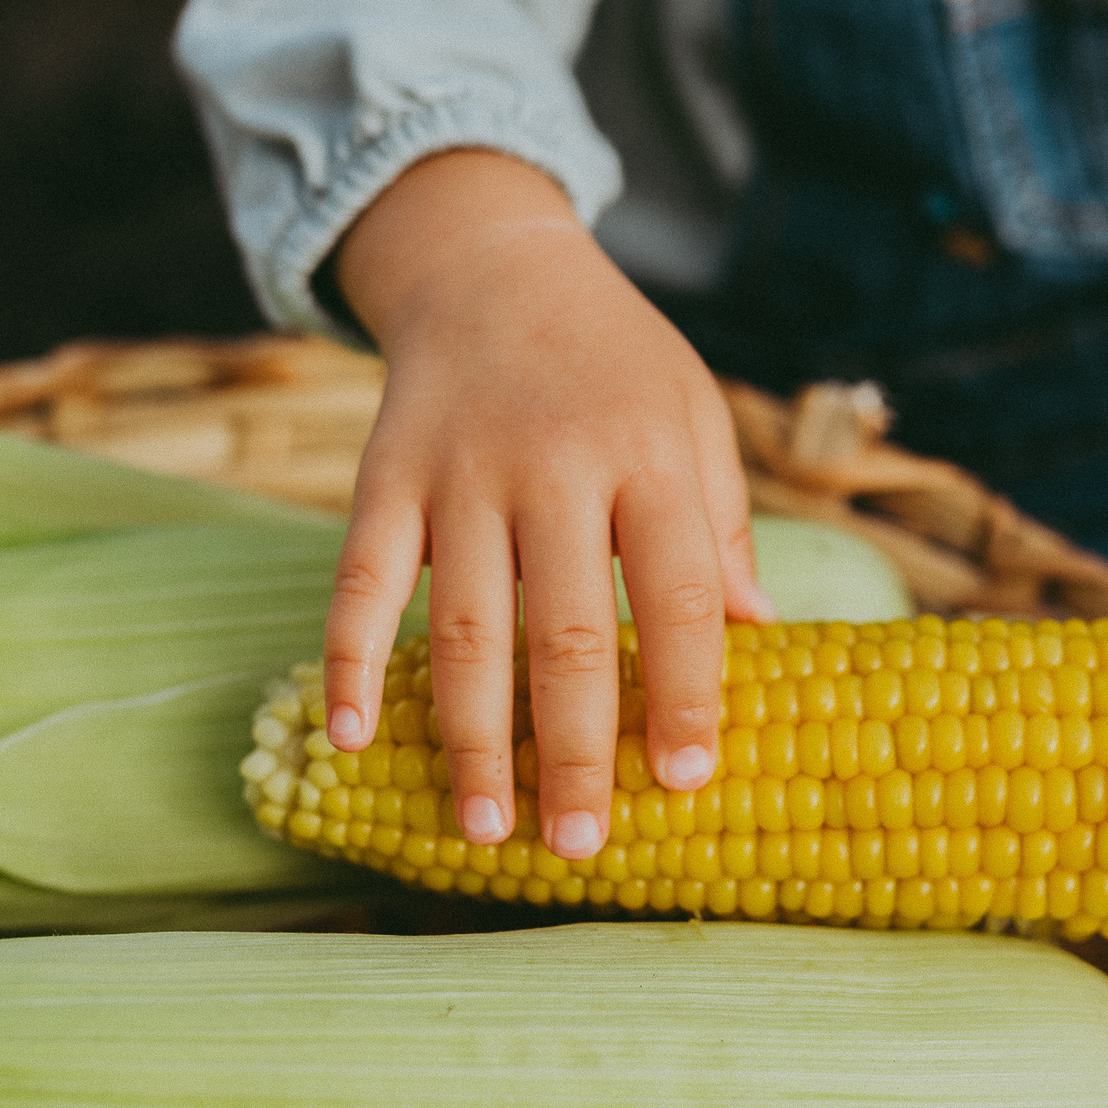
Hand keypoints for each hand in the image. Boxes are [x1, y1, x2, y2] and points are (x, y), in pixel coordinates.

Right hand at [318, 149, 772, 862]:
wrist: (492, 261)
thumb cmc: (613, 356)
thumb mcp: (691, 413)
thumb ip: (721, 522)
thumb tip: (755, 634)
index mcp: (649, 456)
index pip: (679, 594)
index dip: (686, 691)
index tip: (688, 779)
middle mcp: (554, 466)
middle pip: (568, 633)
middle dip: (576, 750)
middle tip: (579, 845)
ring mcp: (461, 473)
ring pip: (468, 627)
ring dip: (473, 739)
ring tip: (485, 830)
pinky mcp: (384, 476)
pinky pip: (362, 582)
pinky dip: (352, 662)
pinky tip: (354, 740)